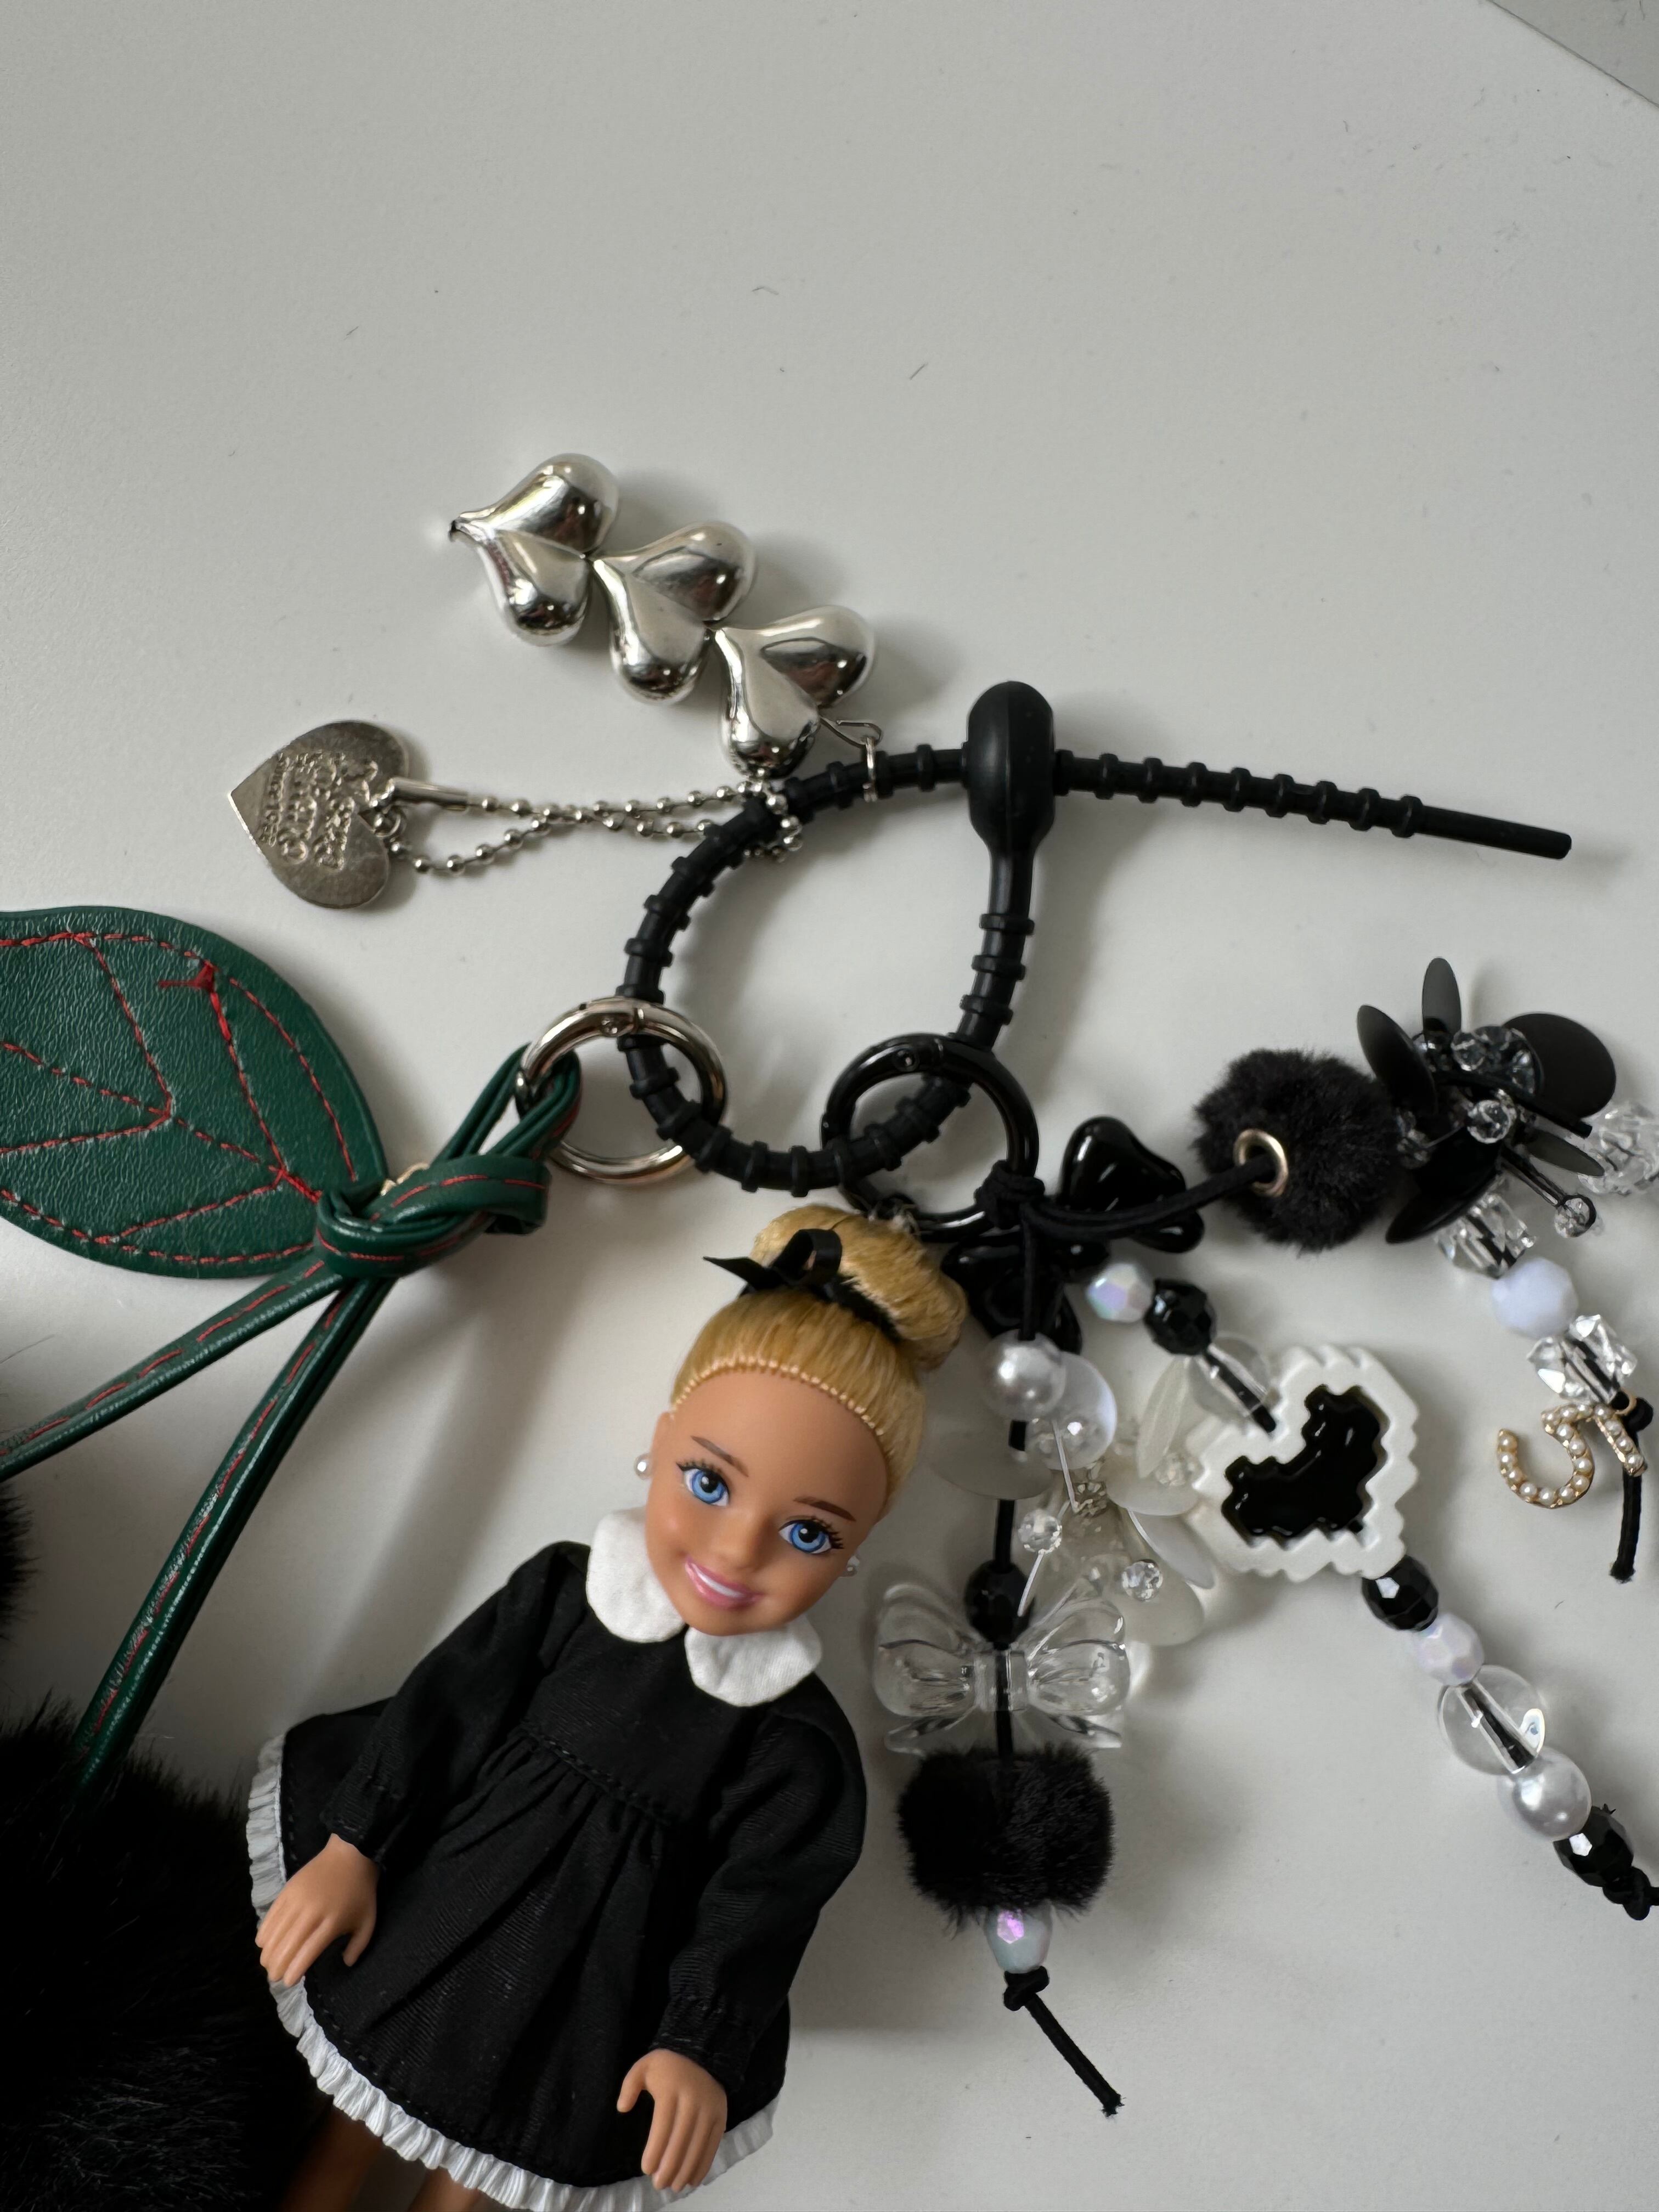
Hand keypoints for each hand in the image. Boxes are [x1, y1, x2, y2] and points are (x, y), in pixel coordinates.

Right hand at [256, 1833, 378, 1985]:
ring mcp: (297, 1900)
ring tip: (268, 1964)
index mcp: (331, 1923)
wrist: (350, 1855)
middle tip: (274, 1977)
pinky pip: (270, 1915)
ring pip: (275, 1933)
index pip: (307, 1952)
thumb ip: (358, 1946)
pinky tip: (262, 1944)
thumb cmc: (360, 1891)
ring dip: (268, 1952)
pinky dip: (264, 1932)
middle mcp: (311, 1913)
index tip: (288, 1982)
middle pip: (287, 1946)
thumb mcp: (368, 1921)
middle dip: (277, 1966)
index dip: (294, 1970)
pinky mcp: (288, 1890)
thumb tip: (346, 1964)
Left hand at [616, 2048, 728, 2193]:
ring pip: (698, 2146)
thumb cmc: (667, 2066)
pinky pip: (713, 2145)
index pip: (663, 2125)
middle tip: (659, 2185)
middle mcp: (693, 2100)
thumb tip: (622, 2108)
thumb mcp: (644, 2066)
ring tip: (675, 2186)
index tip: (647, 2170)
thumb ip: (629, 2086)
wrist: (703, 2054)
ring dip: (686, 2170)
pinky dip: (704, 2165)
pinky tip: (693, 2180)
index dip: (655, 2150)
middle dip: (670, 2167)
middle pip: (681, 2140)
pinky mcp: (721, 2116)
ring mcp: (710, 2109)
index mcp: (671, 2089)